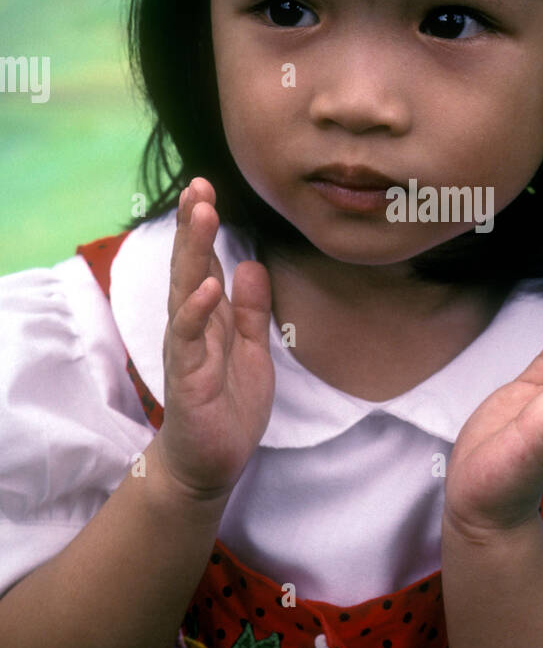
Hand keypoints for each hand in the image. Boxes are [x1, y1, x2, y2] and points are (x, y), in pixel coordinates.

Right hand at [154, 177, 274, 500]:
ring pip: (185, 291)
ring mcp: (186, 349)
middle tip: (197, 185)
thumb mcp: (251, 349)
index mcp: (208, 316)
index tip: (205, 186)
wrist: (210, 462)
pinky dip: (197, 310)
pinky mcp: (187, 377)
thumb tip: (253, 264)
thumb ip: (251, 309)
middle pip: (188, 265)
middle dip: (192, 225)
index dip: (201, 226)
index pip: (201, 261)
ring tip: (202, 216)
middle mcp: (191, 325)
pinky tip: (208, 284)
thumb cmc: (227, 405)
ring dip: (192, 252)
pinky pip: (189, 338)